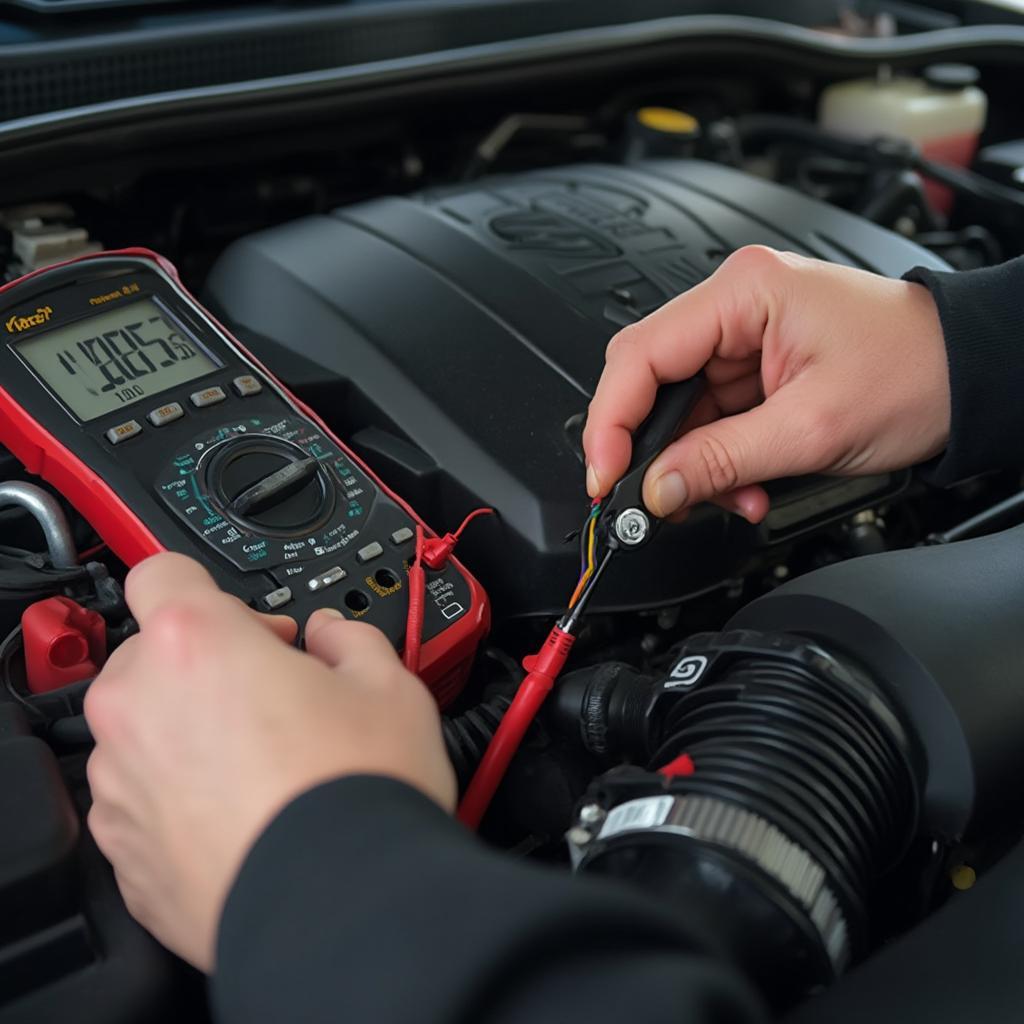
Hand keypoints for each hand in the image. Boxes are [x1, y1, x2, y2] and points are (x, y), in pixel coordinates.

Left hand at [84, 553, 453, 972]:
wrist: (342, 909)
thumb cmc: (359, 792)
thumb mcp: (390, 684)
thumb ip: (351, 639)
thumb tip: (335, 637)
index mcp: (197, 643)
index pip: (163, 574)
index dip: (211, 591)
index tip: (246, 621)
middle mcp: (141, 706)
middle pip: (154, 654)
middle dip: (208, 664)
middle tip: (272, 694)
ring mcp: (123, 782)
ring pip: (146, 727)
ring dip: (191, 729)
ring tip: (265, 763)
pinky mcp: (125, 849)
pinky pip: (145, 797)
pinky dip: (181, 795)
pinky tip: (246, 813)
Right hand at [583, 246, 949, 521]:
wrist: (970, 373)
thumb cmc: (917, 370)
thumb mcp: (812, 428)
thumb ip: (723, 461)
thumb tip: (656, 488)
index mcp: (744, 293)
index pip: (641, 355)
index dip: (612, 421)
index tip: (605, 476)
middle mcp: (735, 306)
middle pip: (650, 381)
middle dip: (650, 448)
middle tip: (649, 499)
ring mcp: (743, 337)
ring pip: (678, 409)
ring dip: (692, 463)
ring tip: (728, 497)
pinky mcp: (754, 367)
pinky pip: (710, 418)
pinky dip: (718, 459)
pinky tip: (745, 485)